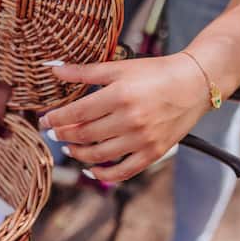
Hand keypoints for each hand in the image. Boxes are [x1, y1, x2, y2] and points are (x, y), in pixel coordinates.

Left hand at [40, 54, 209, 181]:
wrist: (195, 83)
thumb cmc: (155, 72)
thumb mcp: (119, 67)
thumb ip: (85, 71)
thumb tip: (54, 70)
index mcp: (120, 95)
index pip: (77, 114)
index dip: (56, 119)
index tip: (44, 120)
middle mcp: (130, 120)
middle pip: (85, 135)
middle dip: (63, 135)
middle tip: (52, 133)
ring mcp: (143, 139)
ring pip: (99, 154)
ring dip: (78, 153)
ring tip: (69, 147)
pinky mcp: (154, 152)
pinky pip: (124, 171)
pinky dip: (104, 173)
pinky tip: (91, 168)